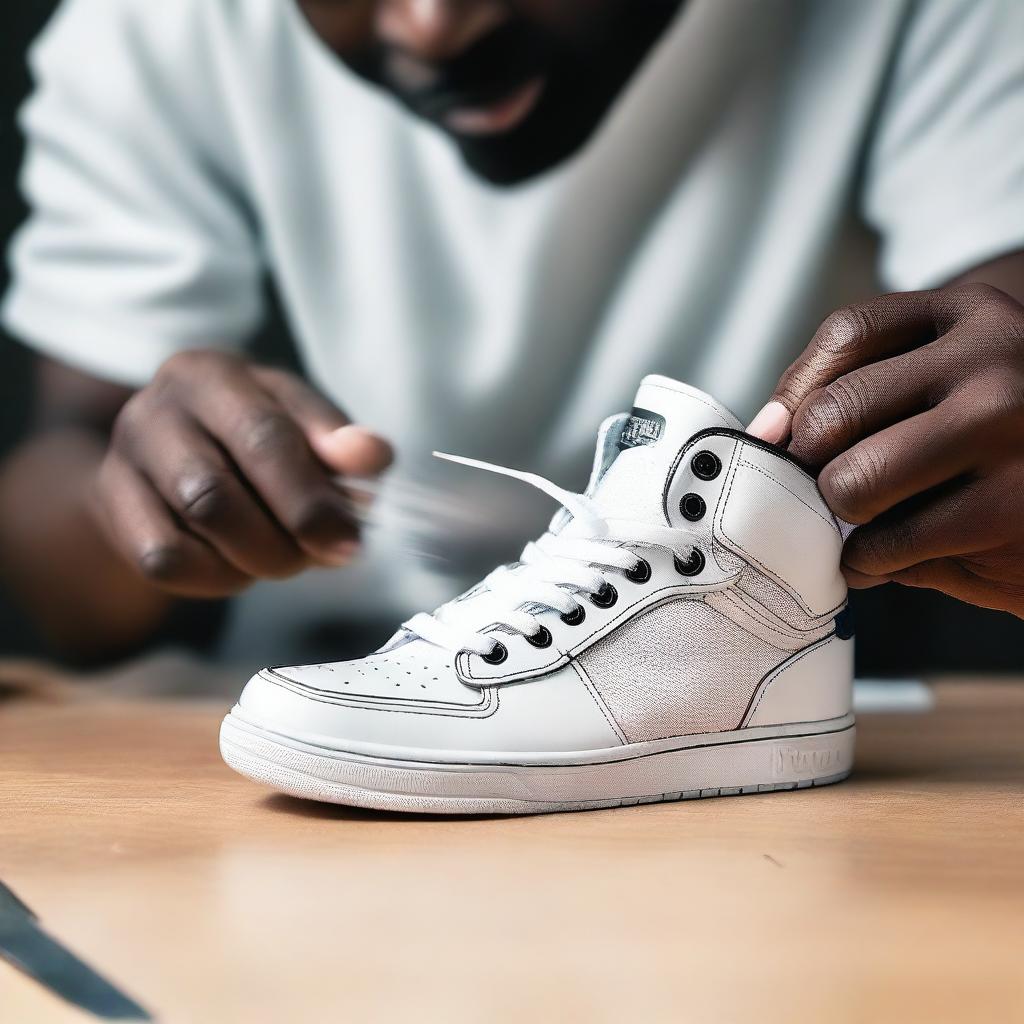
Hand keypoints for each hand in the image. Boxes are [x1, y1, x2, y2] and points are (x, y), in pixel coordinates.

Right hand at [93, 351, 391, 595]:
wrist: (177, 459)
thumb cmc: (257, 436)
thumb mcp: (305, 424)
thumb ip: (342, 440)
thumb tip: (372, 456)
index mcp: (212, 375)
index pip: (264, 437)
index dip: (311, 497)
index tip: (351, 540)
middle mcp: (156, 408)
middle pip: (216, 492)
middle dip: (286, 536)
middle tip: (328, 554)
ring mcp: (125, 459)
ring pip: (192, 529)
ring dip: (258, 556)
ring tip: (288, 556)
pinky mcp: (112, 508)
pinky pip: (164, 561)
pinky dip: (216, 576)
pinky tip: (239, 565)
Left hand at [747, 283, 1023, 615]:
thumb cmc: (1007, 444)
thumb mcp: (957, 381)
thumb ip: (870, 389)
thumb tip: (768, 431)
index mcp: (974, 314)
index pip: (848, 333)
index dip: (796, 392)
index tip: (783, 433)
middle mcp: (996, 361)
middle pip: (835, 412)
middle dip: (814, 465)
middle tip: (835, 487)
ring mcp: (1008, 432)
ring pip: (853, 482)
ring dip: (842, 518)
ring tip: (868, 521)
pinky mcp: (1010, 512)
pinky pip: (885, 544)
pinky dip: (868, 562)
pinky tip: (891, 554)